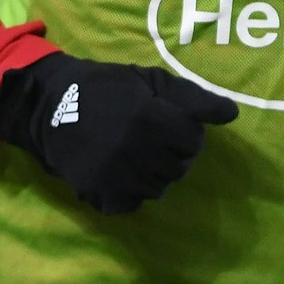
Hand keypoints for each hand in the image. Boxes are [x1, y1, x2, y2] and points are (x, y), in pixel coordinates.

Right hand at [0, 52, 238, 214]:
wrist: (52, 105)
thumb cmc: (108, 88)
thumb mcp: (152, 80)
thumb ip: (193, 98)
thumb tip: (231, 113)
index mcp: (153, 119)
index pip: (192, 141)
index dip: (184, 132)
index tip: (167, 123)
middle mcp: (138, 150)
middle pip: (178, 167)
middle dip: (170, 153)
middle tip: (148, 138)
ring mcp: (118, 174)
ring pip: (158, 188)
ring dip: (151, 174)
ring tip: (133, 154)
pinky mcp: (100, 191)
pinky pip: (131, 203)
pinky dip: (128, 191)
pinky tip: (118, 171)